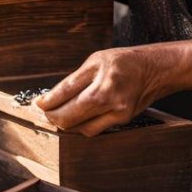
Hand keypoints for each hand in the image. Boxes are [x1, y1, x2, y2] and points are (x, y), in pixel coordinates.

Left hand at [35, 47, 168, 136]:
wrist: (154, 69)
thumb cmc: (122, 62)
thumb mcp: (94, 61)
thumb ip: (73, 81)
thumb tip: (50, 98)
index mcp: (100, 77)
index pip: (64, 93)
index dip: (46, 102)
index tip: (37, 104)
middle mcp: (109, 96)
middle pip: (70, 116)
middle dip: (52, 117)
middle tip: (44, 113)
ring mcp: (117, 112)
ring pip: (80, 128)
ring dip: (64, 124)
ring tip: (56, 116)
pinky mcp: (122, 120)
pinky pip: (93, 130)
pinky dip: (80, 127)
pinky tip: (73, 120)